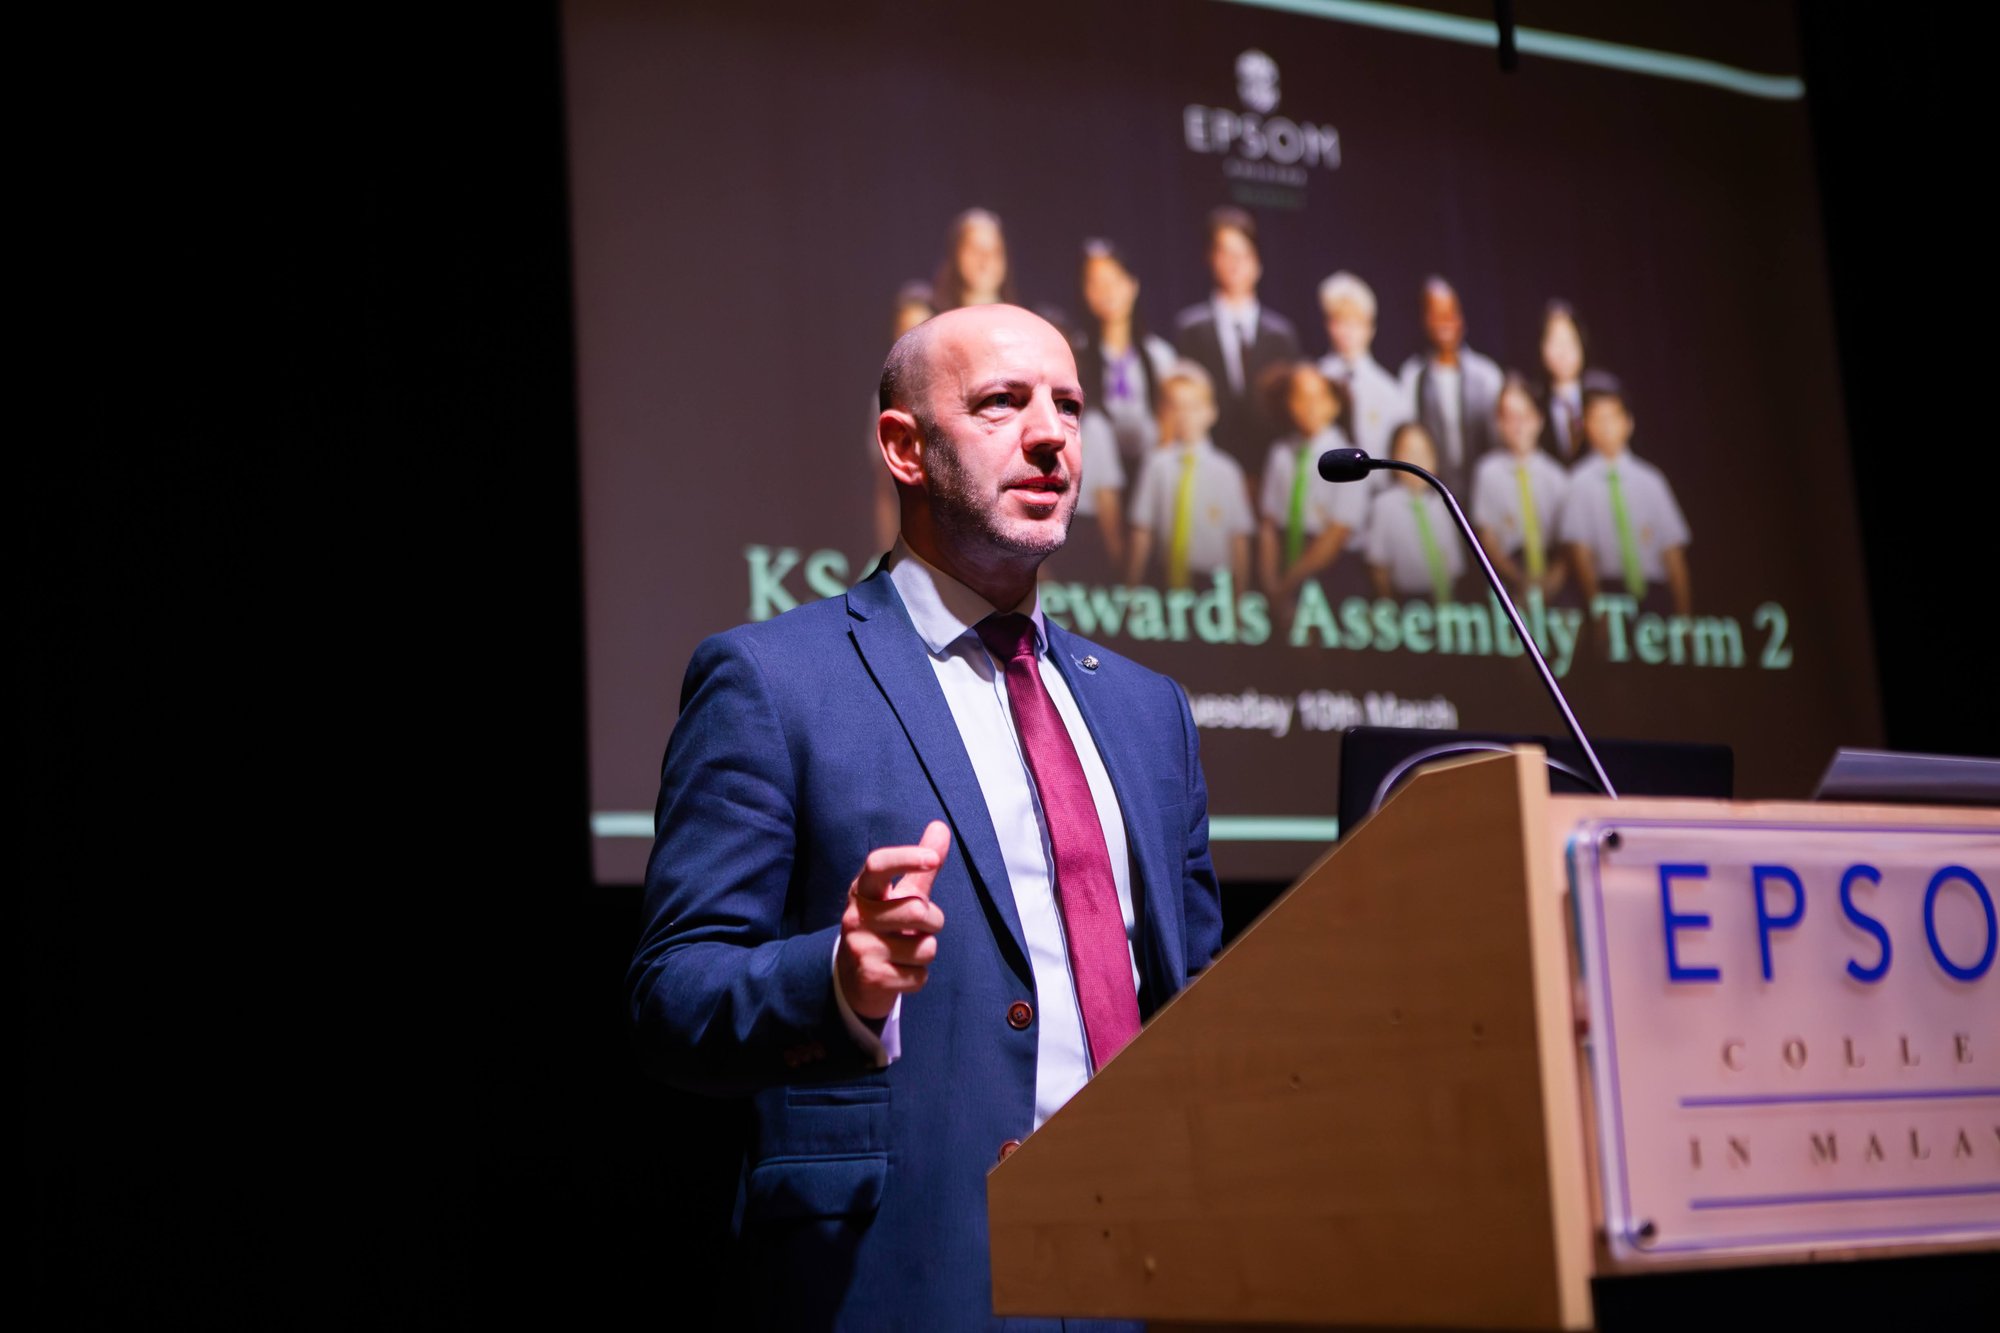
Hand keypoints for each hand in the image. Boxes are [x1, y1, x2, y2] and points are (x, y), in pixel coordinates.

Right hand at [836, 820, 950, 1019]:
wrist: (855, 979)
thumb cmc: (885, 927)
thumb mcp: (899, 895)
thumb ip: (920, 866)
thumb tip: (941, 827)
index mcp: (863, 890)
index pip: (878, 864)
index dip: (907, 858)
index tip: (934, 859)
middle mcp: (855, 917)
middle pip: (917, 910)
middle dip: (933, 920)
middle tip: (922, 926)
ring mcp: (861, 948)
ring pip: (925, 948)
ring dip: (926, 950)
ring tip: (907, 951)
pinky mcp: (871, 978)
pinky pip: (920, 975)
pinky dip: (918, 975)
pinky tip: (900, 971)